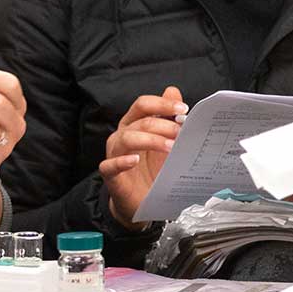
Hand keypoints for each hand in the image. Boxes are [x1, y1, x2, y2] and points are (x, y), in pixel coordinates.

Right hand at [99, 86, 183, 229]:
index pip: (143, 104)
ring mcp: (114, 154)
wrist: (141, 200)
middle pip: (139, 121)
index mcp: (135, 124)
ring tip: (169, 147)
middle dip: (162, 125)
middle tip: (180, 133)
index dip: (162, 104)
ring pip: (126, 138)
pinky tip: (134, 160)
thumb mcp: (166, 142)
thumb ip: (169, 117)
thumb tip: (173, 91)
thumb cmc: (152, 169)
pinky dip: (121, 161)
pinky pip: (109, 165)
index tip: (183, 110)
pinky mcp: (110, 174)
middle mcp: (122, 135)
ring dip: (150, 140)